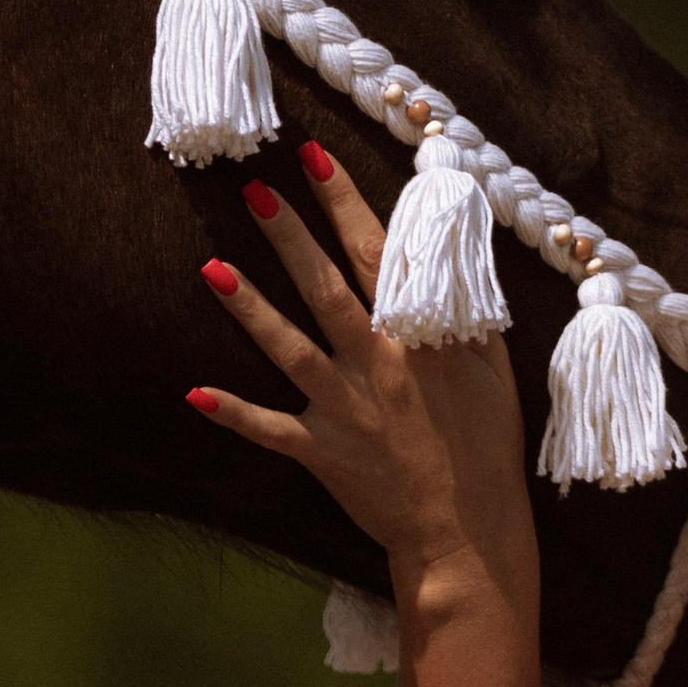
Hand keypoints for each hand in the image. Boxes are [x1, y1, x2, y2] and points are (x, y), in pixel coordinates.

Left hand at [190, 147, 536, 615]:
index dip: (343, 202)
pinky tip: (194, 393)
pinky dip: (234, 413)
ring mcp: (347, 408)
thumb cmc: (486, 442)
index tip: (313, 156)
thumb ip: (466, 309)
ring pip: (290, 348)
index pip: (376, 253)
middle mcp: (378, 364)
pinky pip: (271, 429)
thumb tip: (448, 250)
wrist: (469, 531)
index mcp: (418, 336)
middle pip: (326, 287)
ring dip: (250, 308)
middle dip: (288, 235)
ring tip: (211, 268)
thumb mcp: (493, 366)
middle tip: (252, 188)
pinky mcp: (323, 452)